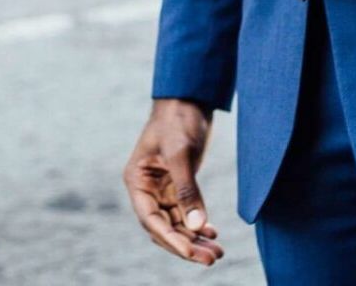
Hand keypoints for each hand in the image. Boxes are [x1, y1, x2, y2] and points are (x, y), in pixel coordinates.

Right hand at [123, 98, 222, 266]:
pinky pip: (185, 212)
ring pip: (176, 223)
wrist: (190, 96)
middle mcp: (147, 188)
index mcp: (137, 180)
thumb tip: (198, 226)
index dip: (172, 240)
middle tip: (212, 258)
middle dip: (187, 245)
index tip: (193, 253)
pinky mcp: (177, 184)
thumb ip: (188, 190)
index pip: (152, 220)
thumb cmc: (179, 119)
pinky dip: (198, 223)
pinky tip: (213, 233)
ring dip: (195, 238)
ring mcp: (162, 188)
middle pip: (164, 227)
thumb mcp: (182, 153)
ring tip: (217, 252)